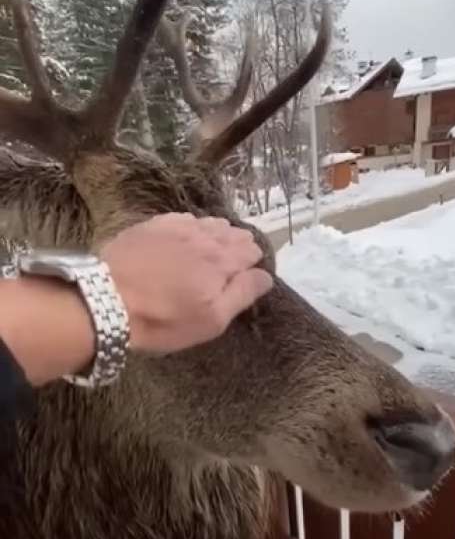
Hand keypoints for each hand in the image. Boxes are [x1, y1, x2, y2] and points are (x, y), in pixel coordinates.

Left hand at [101, 213, 272, 353]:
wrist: (105, 300)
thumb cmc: (162, 319)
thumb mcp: (210, 320)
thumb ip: (242, 294)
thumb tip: (265, 275)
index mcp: (223, 260)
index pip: (251, 250)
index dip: (252, 263)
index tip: (245, 277)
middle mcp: (204, 236)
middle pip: (233, 233)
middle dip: (237, 247)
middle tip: (227, 269)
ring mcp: (177, 226)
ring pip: (209, 223)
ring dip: (216, 235)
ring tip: (208, 253)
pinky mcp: (152, 224)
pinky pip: (183, 218)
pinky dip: (191, 227)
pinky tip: (184, 240)